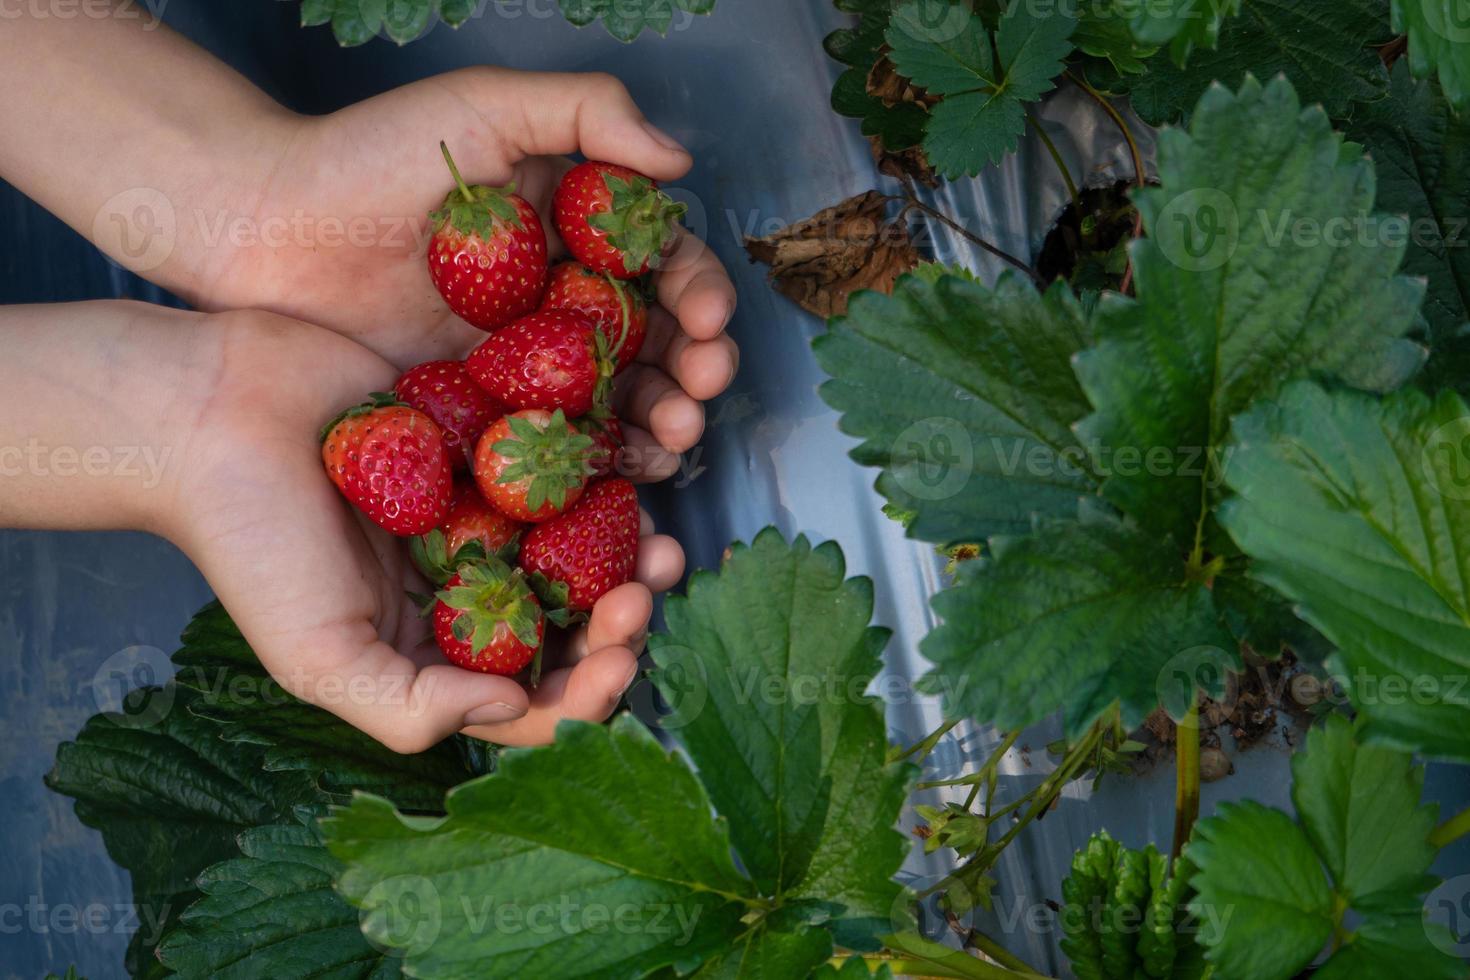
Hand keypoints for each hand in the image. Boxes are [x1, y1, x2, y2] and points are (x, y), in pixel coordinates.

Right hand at [167, 310, 685, 750]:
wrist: (210, 412)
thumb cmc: (249, 542)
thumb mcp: (319, 658)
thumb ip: (411, 708)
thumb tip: (517, 710)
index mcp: (435, 650)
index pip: (534, 698)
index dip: (590, 691)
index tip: (621, 657)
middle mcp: (469, 586)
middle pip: (575, 621)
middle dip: (626, 616)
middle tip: (654, 584)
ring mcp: (483, 510)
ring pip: (584, 543)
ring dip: (631, 549)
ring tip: (659, 536)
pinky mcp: (488, 438)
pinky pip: (564, 463)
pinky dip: (605, 472)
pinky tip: (634, 467)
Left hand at [186, 69, 737, 481]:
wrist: (262, 228)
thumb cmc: (366, 156)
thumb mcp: (481, 107)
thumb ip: (585, 111)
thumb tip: (679, 160)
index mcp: (571, 230)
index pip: (659, 265)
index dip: (697, 290)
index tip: (710, 314)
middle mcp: (558, 300)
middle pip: (653, 341)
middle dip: (695, 366)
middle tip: (706, 385)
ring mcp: (523, 362)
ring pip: (616, 398)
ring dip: (661, 419)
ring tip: (675, 436)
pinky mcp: (483, 413)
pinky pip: (553, 444)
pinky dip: (600, 462)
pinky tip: (630, 472)